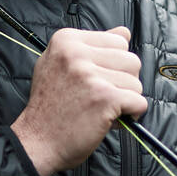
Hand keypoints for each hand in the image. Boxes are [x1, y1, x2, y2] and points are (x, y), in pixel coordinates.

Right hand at [10, 25, 146, 175]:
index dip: (113, 66)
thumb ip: (90, 47)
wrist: (36, 143)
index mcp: (66, 40)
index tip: (94, 81)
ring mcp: (90, 75)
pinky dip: (132, 115)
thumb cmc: (50, 107)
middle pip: (131, 60)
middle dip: (123, 82)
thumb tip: (124, 32)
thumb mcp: (58, 65)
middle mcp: (76, 53)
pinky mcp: (104, 98)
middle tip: (100, 98)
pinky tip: (112, 120)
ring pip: (136, 82)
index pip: (118, 41)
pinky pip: (139, 102)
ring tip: (102, 109)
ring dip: (126, 100)